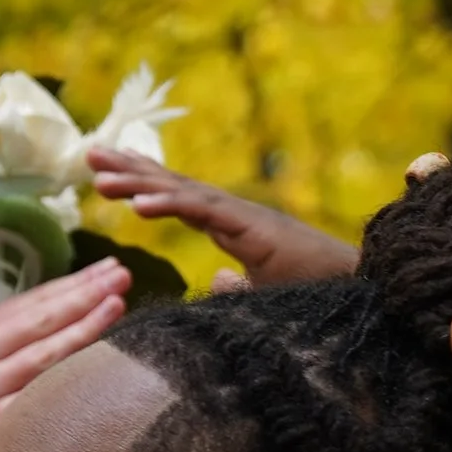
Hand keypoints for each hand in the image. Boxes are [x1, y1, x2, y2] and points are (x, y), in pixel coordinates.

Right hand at [0, 262, 132, 451]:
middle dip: (86, 290)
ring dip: (85, 322)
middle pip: (41, 315)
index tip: (103, 269)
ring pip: (44, 348)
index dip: (69, 283)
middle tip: (121, 271)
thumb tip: (33, 348)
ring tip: (120, 300)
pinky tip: (96, 364)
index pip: (28, 302)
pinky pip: (36, 396)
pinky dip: (68, 377)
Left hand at [82, 146, 355, 286]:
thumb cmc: (318, 296)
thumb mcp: (262, 298)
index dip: (145, 183)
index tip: (107, 174)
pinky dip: (169, 207)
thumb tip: (213, 282)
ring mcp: (244, 217)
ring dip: (138, 183)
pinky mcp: (253, 230)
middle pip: (174, 185)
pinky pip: (203, 214)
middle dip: (130, 168)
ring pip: (182, 194)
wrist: (363, 293)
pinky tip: (136, 206)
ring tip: (98, 177)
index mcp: (233, 225)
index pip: (180, 199)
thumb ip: (235, 289)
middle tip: (88, 153)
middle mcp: (235, 213)